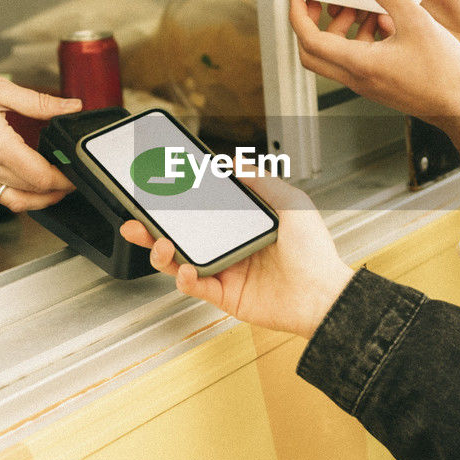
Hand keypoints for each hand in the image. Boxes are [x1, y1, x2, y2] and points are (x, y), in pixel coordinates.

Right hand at [0, 59, 81, 219]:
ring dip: (35, 201)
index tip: (78, 174)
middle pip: (29, 194)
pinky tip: (25, 185)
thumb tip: (70, 106)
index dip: (64, 180)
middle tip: (73, 181)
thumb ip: (39, 103)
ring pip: (10, 201)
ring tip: (54, 190)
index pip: (40, 177)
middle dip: (56, 192)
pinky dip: (13, 195)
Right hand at [119, 176, 352, 338]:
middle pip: (181, 237)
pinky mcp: (226, 297)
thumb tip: (232, 162)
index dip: (177, 203)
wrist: (325, 295)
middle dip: (152, 230)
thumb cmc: (315, 252)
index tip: (157, 191)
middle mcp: (230, 248)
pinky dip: (185, 278)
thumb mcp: (291, 202)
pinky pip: (196, 288)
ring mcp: (226, 273)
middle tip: (135, 220)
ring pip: (180, 263)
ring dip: (163, 253)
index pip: (201, 211)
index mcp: (242, 226)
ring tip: (161, 244)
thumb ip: (260, 181)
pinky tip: (186, 269)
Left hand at [289, 0, 459, 126]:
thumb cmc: (445, 73)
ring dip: (340, 28)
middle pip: (313, 52)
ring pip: (336, 55)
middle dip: (310, 23)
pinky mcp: (380, 85)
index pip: (310, 40)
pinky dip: (359, 38)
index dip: (298, 15)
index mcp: (360, 64)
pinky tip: (383, 21)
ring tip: (361, 6)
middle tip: (318, 0)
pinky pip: (357, 59)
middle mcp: (358, 78)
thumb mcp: (417, 22)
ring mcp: (368, 84)